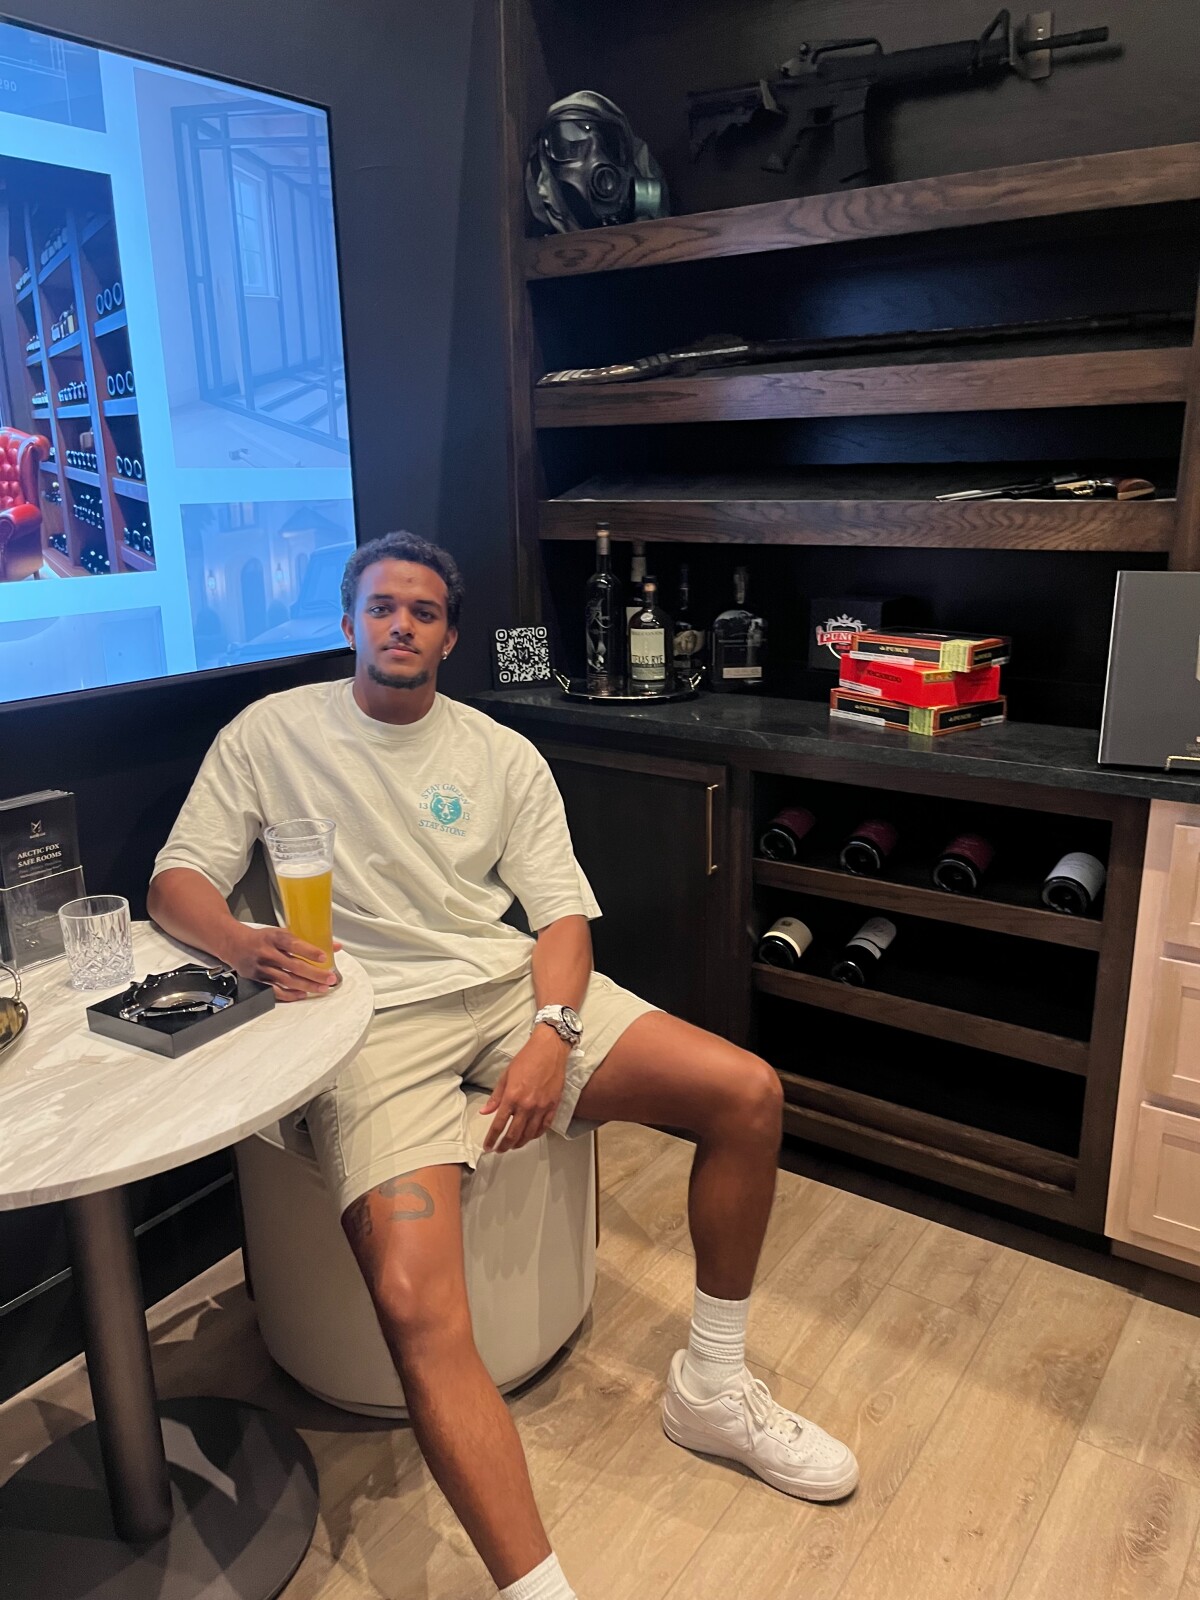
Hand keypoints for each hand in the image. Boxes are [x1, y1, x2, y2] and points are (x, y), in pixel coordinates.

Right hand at [224, 924, 341, 1002]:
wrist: (234, 944)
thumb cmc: (261, 938)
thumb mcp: (282, 932)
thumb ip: (307, 940)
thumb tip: (333, 946)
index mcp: (274, 937)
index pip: (293, 944)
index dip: (309, 951)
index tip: (324, 957)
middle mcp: (267, 953)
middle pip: (293, 965)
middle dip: (314, 974)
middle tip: (330, 978)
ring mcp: (262, 968)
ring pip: (287, 980)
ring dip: (307, 986)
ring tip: (322, 988)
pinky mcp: (258, 979)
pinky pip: (275, 990)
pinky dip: (290, 994)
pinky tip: (303, 994)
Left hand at [481, 1029, 568, 1153]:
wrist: (549, 1050)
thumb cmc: (527, 1058)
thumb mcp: (506, 1076)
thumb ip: (496, 1097)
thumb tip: (486, 1111)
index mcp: (512, 1097)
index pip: (498, 1125)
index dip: (491, 1138)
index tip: (488, 1146)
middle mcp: (527, 1105)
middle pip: (514, 1134)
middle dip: (504, 1145)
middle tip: (499, 1149)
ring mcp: (541, 1107)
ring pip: (529, 1134)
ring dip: (520, 1143)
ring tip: (513, 1145)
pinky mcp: (553, 1106)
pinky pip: (544, 1127)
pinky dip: (536, 1135)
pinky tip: (530, 1136)